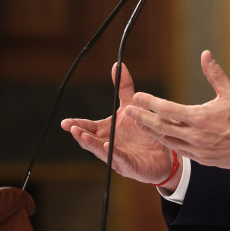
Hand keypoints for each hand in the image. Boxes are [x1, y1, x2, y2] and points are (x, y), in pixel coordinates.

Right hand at [60, 63, 175, 185]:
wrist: (164, 151)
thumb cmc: (143, 131)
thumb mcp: (132, 106)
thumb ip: (124, 87)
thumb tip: (117, 64)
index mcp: (106, 131)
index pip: (88, 128)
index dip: (76, 125)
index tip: (65, 123)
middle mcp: (108, 144)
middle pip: (90, 140)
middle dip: (80, 134)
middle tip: (72, 128)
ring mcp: (117, 156)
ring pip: (101, 151)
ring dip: (92, 144)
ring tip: (83, 136)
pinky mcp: (129, 165)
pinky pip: (119, 159)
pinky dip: (112, 153)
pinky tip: (107, 146)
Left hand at [127, 50, 229, 169]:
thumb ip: (214, 74)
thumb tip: (205, 54)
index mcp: (200, 118)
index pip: (168, 109)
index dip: (150, 103)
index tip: (137, 97)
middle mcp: (195, 135)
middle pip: (161, 127)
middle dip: (143, 118)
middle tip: (129, 111)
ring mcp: (197, 150)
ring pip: (167, 141)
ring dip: (152, 132)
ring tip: (140, 124)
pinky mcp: (202, 159)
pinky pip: (179, 151)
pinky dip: (168, 142)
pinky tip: (162, 136)